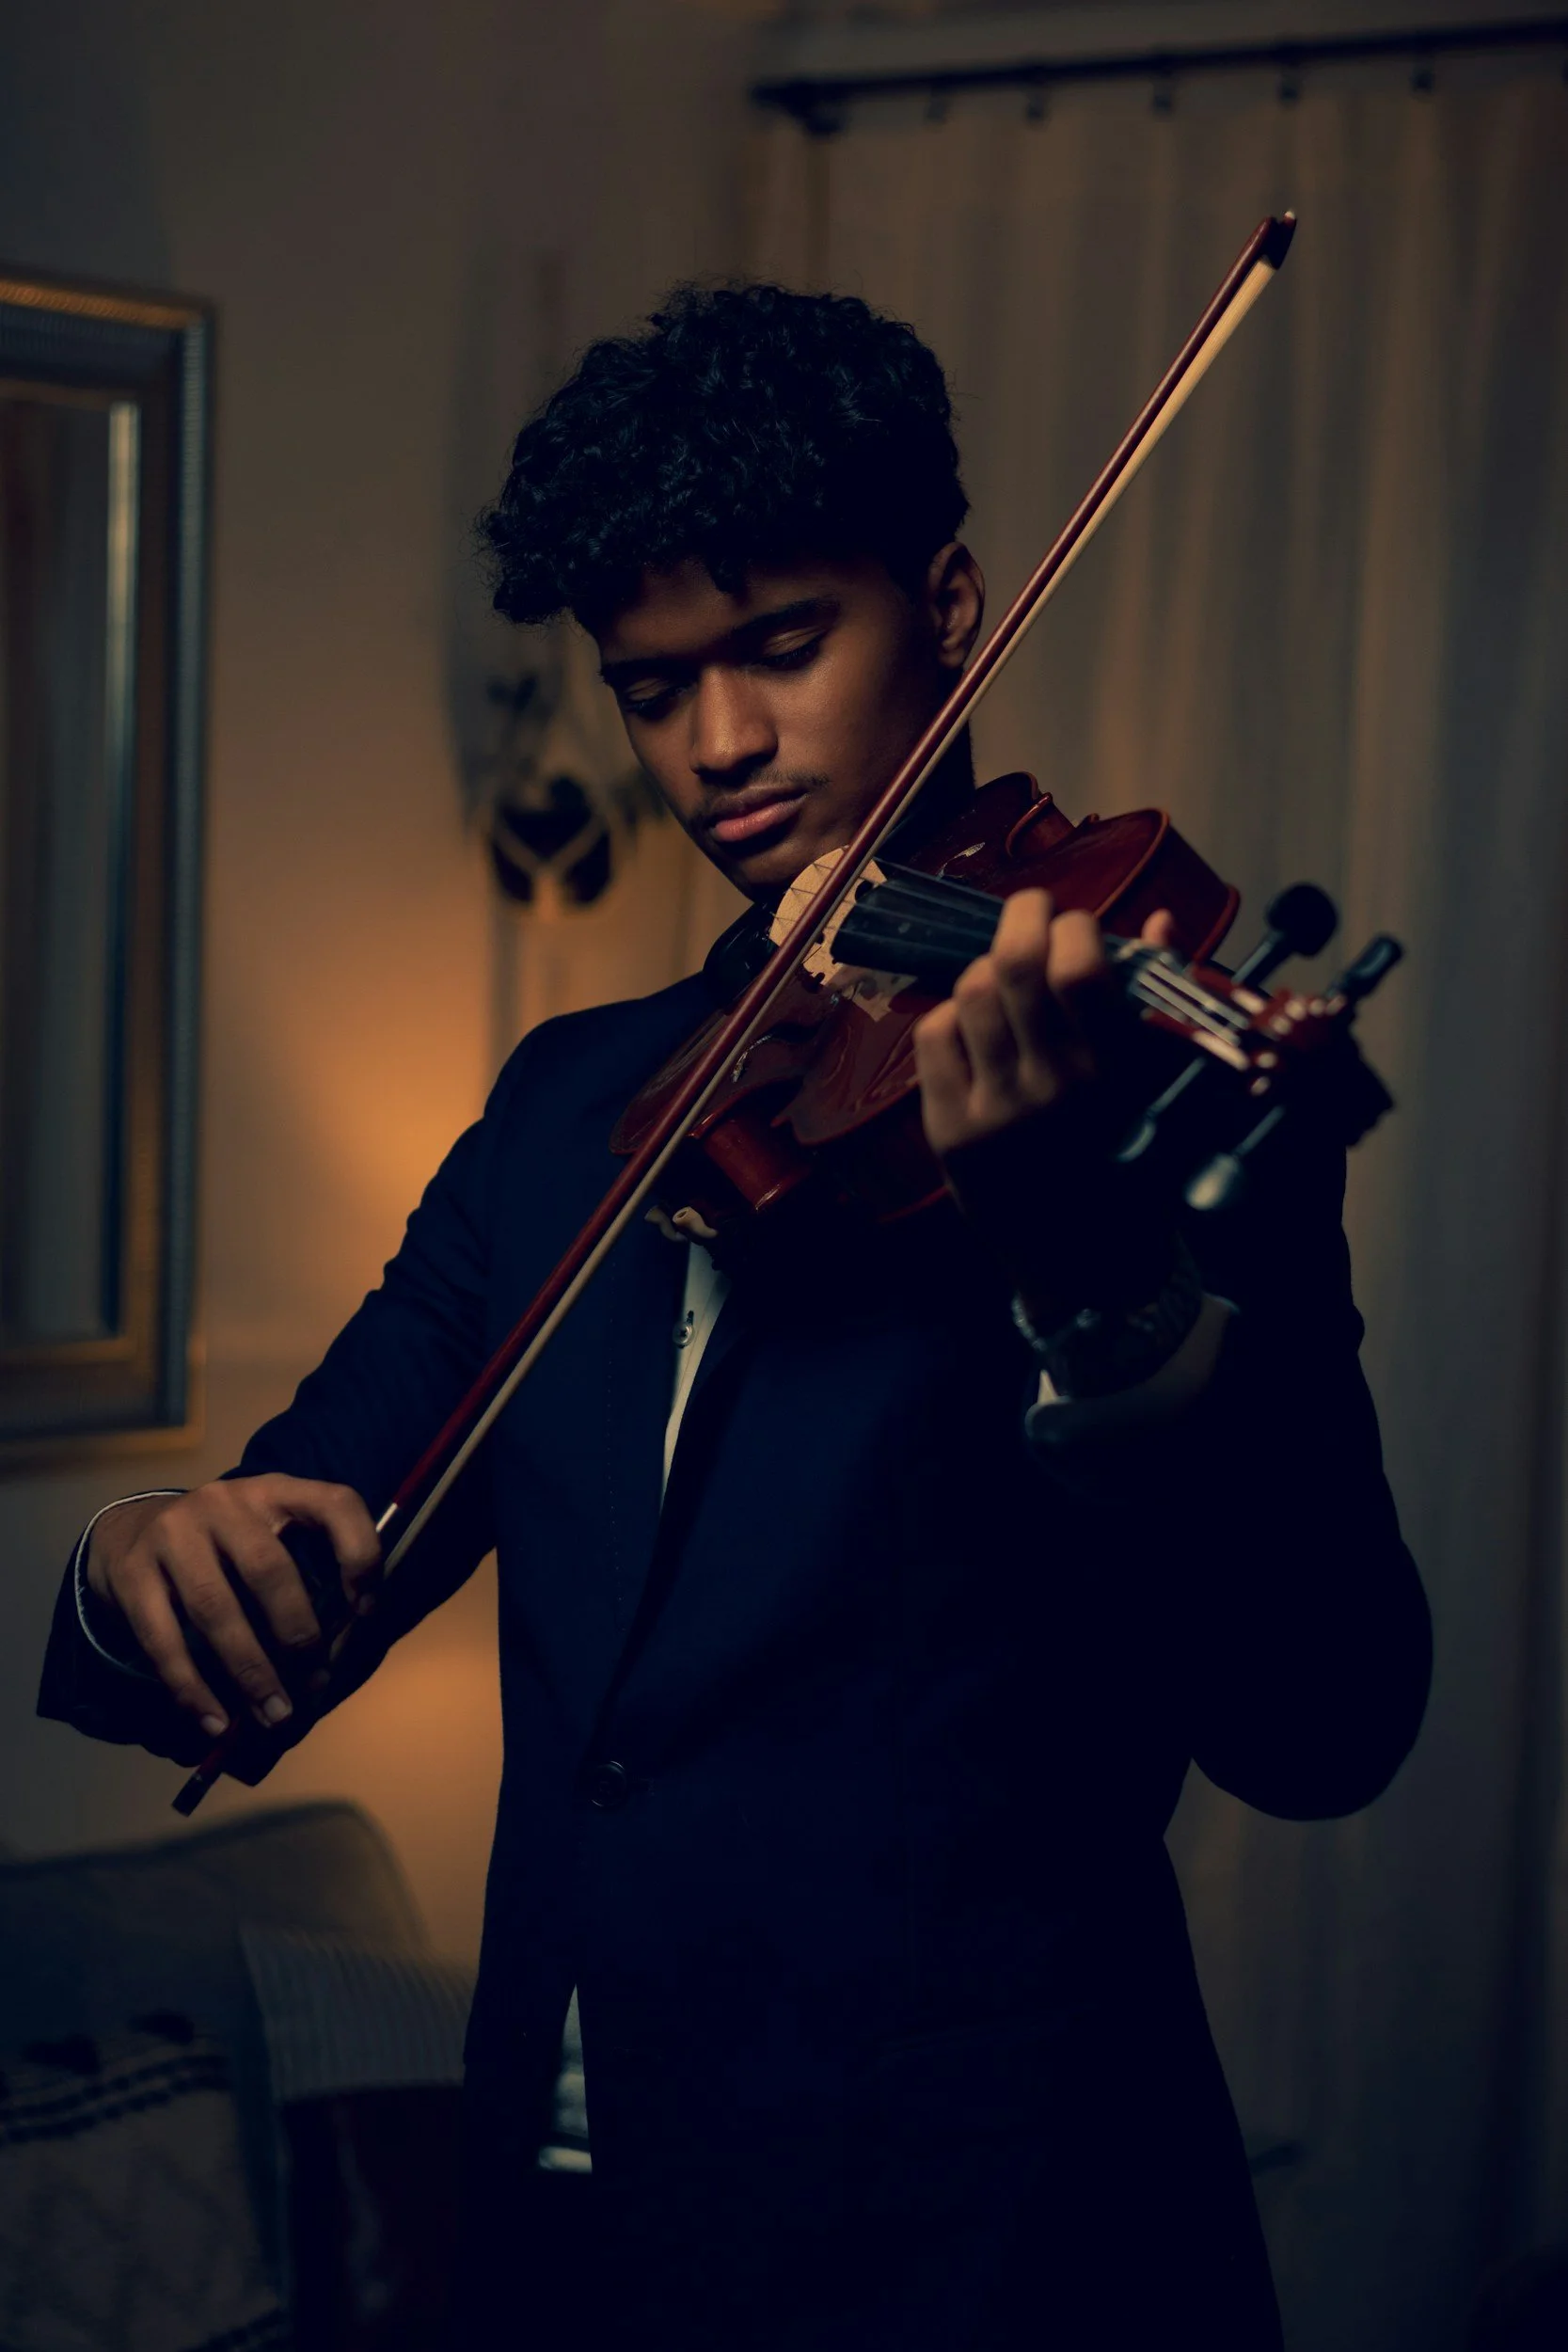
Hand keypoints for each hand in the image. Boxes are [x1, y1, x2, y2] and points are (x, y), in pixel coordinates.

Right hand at [85, 1477, 380, 1740]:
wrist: (127, 1531)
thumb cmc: (221, 1550)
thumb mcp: (266, 1538)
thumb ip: (304, 1575)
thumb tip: (337, 1654)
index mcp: (275, 1490)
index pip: (333, 1503)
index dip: (360, 1552)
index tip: (366, 1609)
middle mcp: (224, 1503)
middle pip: (268, 1568)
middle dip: (297, 1633)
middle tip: (314, 1682)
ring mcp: (173, 1533)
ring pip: (215, 1608)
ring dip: (250, 1671)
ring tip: (274, 1715)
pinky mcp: (133, 1573)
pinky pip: (164, 1639)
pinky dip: (193, 1688)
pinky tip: (216, 1722)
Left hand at [913, 888, 1176, 1321]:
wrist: (1083, 1264)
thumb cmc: (1133, 1166)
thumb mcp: (1159, 1090)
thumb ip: (1156, 1002)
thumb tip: (1156, 920)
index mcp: (1113, 1077)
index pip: (1080, 972)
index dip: (1074, 927)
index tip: (1079, 924)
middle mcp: (1050, 1090)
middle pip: (1014, 965)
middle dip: (1023, 916)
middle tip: (1033, 910)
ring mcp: (992, 1111)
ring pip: (969, 992)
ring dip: (989, 967)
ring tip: (1007, 975)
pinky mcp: (947, 1130)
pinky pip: (933, 1036)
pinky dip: (953, 1016)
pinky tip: (976, 1026)